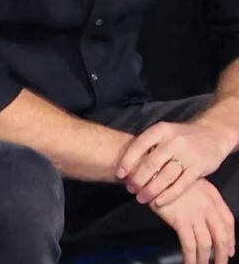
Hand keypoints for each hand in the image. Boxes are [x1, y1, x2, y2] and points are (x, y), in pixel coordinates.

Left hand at [117, 121, 234, 206]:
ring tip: (141, 198)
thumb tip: (126, 165)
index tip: (119, 175)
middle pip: (151, 163)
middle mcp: (173, 140)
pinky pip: (182, 184)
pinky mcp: (199, 167)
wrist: (212, 134)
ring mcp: (188, 154)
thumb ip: (149, 145)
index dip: (127, 161)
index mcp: (161, 130)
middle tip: (130, 190)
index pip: (139, 145)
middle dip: (138, 178)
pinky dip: (169, 194)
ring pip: (166, 175)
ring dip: (151, 189)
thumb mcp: (164, 133)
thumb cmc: (181, 137)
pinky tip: (159, 201)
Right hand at [150, 179, 233, 263]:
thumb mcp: (188, 181)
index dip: (231, 238)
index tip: (229, 249)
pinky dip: (191, 257)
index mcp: (211, 194)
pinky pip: (190, 245)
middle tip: (221, 263)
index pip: (228, 220)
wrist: (149, 169)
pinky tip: (190, 263)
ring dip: (207, 259)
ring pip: (207, 243)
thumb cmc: (164, 174)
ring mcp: (194, 213)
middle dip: (222, 253)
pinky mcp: (179, 220)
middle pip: (221, 235)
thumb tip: (204, 217)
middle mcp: (207, 205)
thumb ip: (199, 198)